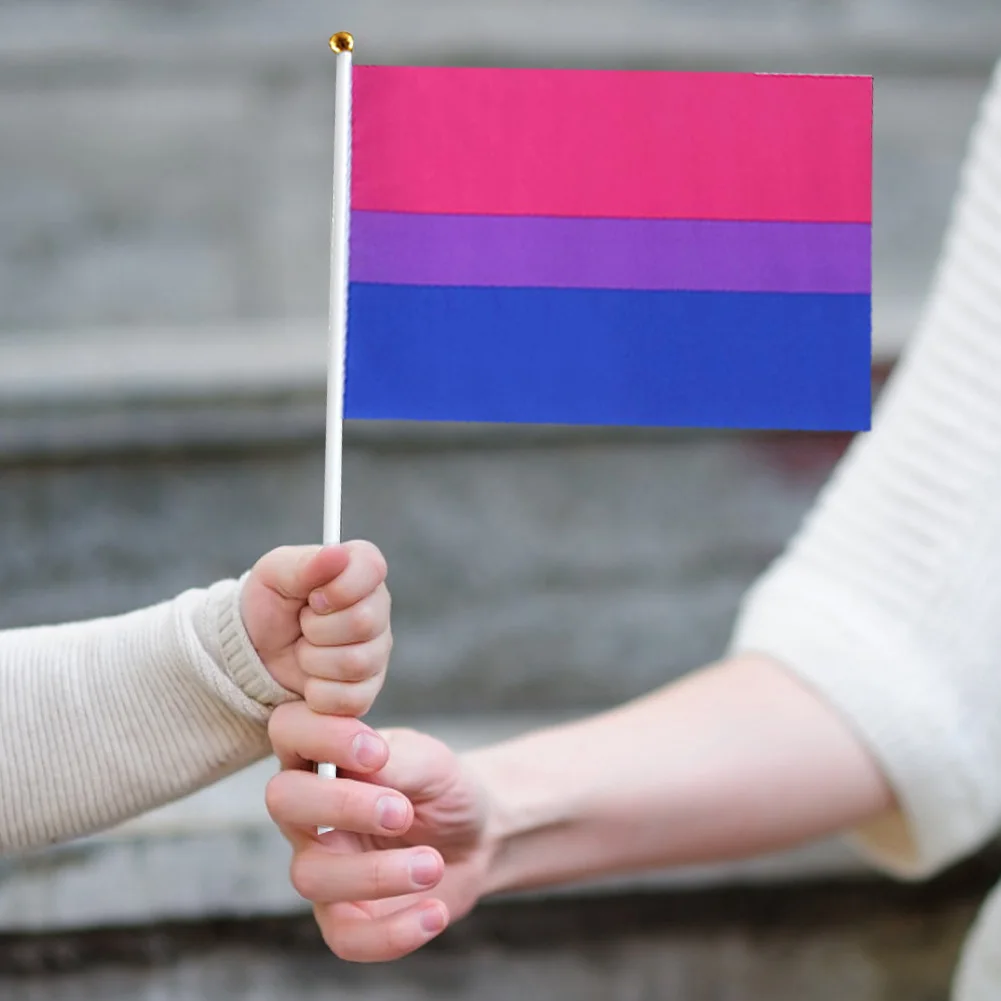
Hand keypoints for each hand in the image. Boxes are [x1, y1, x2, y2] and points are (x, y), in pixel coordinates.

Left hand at [241, 542, 390, 713]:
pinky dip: (317, 693)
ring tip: (303, 650)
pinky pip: (351, 699)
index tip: (313, 598)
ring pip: (356, 662)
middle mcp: (378, 608)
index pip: (373, 568)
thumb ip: (306, 564)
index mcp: (360, 570)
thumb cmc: (267, 604)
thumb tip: (337, 552)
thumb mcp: (274, 574)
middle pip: (364, 622)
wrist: (253, 652)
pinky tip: (308, 679)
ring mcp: (377, 651)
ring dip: (314, 661)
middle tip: (301, 625)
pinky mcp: (367, 689)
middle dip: (317, 629)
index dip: (340, 587)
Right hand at [265, 702, 491, 960]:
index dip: (321, 736)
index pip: (289, 729)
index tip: (377, 751)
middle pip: (283, 800)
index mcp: (321, 756)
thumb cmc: (441, 787)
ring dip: (377, 873)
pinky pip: (345, 937)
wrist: (477, 837)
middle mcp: (308, 811)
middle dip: (341, 805)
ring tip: (432, 864)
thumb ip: (395, 760)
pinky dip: (392, 932)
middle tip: (403, 812)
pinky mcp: (343, 917)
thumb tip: (366, 767)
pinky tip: (434, 912)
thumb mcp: (429, 762)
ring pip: (311, 875)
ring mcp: (321, 864)